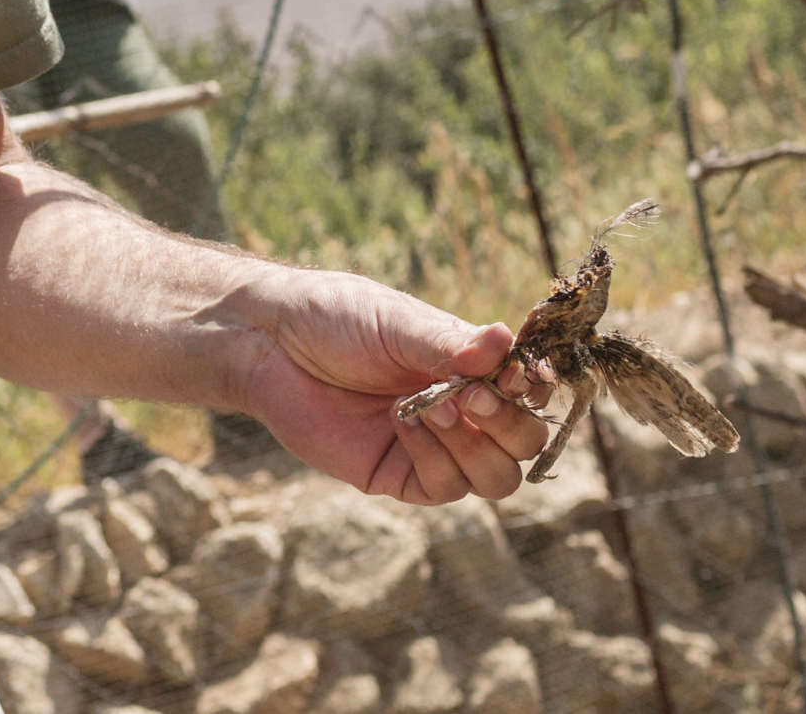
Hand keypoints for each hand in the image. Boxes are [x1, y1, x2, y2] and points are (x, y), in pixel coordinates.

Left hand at [237, 268, 550, 503]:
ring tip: (435, 406)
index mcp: (472, 368)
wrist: (271, 342)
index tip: (517, 375)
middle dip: (510, 424)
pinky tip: (403, 421)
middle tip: (474, 396)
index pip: (531, 393)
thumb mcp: (398, 324)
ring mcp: (433, 448)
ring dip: (475, 445)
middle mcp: (462, 412)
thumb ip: (450, 344)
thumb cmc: (337, 319)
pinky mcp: (397, 475)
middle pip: (525, 444)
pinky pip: (444, 487)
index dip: (535, 390)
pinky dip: (435, 457)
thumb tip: (507, 342)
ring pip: (496, 478)